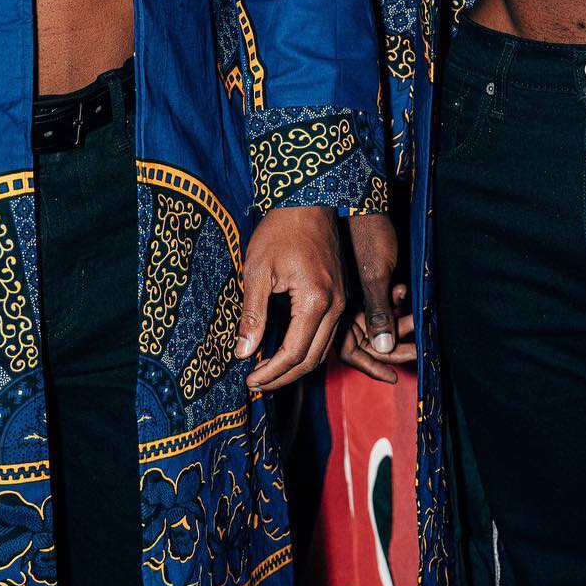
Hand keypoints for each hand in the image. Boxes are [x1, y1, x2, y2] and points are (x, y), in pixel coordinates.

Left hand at [235, 206, 344, 392]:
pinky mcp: (340, 296)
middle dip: (283, 376)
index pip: (294, 353)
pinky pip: (326, 334)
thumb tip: (243, 351)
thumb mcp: (258, 271)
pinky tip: (284, 349)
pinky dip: (307, 349)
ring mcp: (342, 301)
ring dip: (296, 365)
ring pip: (323, 349)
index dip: (271, 373)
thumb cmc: (281, 231)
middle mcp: (336, 305)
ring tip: (266, 371)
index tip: (249, 381)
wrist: (308, 201)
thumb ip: (253, 314)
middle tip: (256, 383)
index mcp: (316, 301)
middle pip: (313, 358)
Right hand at [340, 214, 415, 383]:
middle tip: (417, 348)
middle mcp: (343, 307)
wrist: (364, 204)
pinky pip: (382, 305)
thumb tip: (385, 350)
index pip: (352, 352)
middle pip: (368, 342)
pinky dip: (396, 302)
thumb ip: (379, 313)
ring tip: (416, 316)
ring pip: (378, 324)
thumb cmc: (367, 236)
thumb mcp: (377, 276)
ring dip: (399, 323)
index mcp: (338, 309)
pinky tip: (403, 289)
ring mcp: (353, 296)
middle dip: (394, 346)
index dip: (372, 367)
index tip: (395, 377)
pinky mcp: (366, 283)